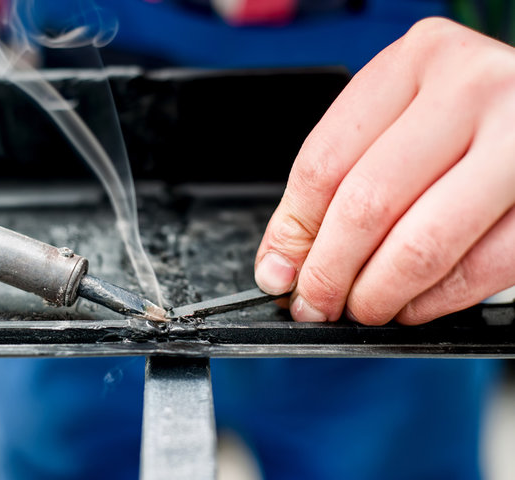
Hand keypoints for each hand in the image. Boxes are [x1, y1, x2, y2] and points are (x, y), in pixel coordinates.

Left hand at [254, 17, 514, 324]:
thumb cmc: (472, 115)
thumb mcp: (399, 122)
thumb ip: (337, 182)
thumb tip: (281, 264)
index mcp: (419, 61)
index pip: (324, 163)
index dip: (292, 233)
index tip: (280, 272)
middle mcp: (473, 90)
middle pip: (367, 205)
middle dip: (328, 273)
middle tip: (315, 302)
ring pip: (421, 246)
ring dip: (378, 295)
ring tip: (363, 307)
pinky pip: (480, 270)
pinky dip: (434, 303)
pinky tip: (413, 303)